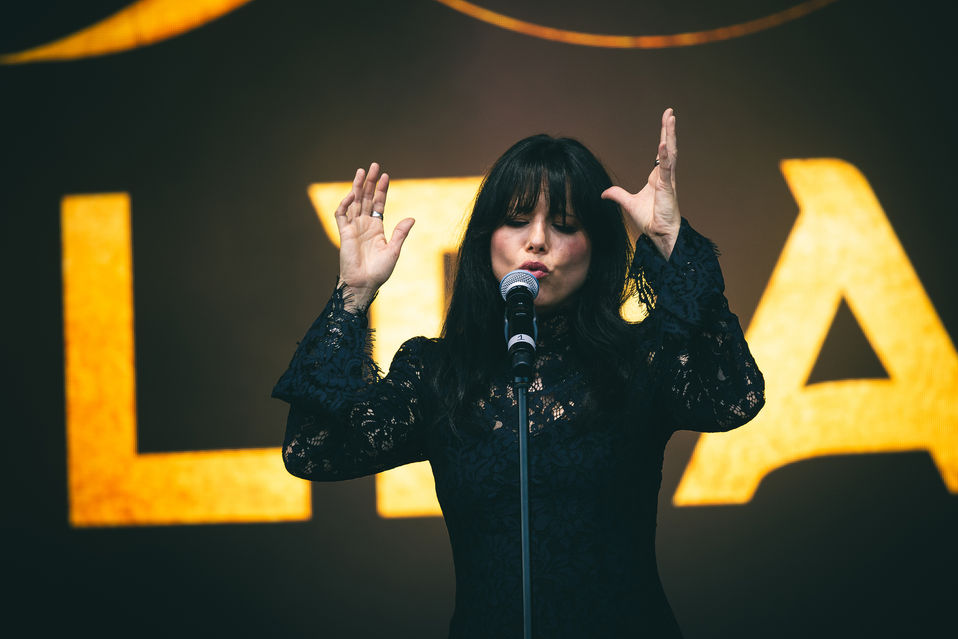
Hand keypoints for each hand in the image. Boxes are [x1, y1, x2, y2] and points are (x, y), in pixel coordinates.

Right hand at [335, 162, 414, 310]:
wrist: (364, 283)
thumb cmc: (379, 271)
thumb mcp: (394, 251)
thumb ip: (400, 233)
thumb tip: (412, 218)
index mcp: (376, 228)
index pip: (379, 204)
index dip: (382, 190)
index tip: (386, 176)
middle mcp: (364, 225)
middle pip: (367, 198)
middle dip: (371, 182)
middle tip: (375, 165)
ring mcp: (353, 227)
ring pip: (355, 202)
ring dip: (358, 187)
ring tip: (362, 171)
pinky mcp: (343, 233)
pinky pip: (341, 214)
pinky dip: (345, 203)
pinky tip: (353, 194)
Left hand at [601, 108, 680, 258]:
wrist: (659, 234)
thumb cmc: (650, 220)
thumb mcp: (629, 203)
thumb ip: (617, 195)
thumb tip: (604, 192)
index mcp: (658, 177)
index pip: (661, 152)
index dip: (664, 136)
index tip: (666, 121)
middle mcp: (665, 176)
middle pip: (668, 147)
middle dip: (669, 129)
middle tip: (670, 112)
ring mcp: (668, 180)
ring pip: (671, 153)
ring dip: (670, 135)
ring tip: (671, 119)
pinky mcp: (667, 188)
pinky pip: (666, 168)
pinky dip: (665, 155)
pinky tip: (663, 143)